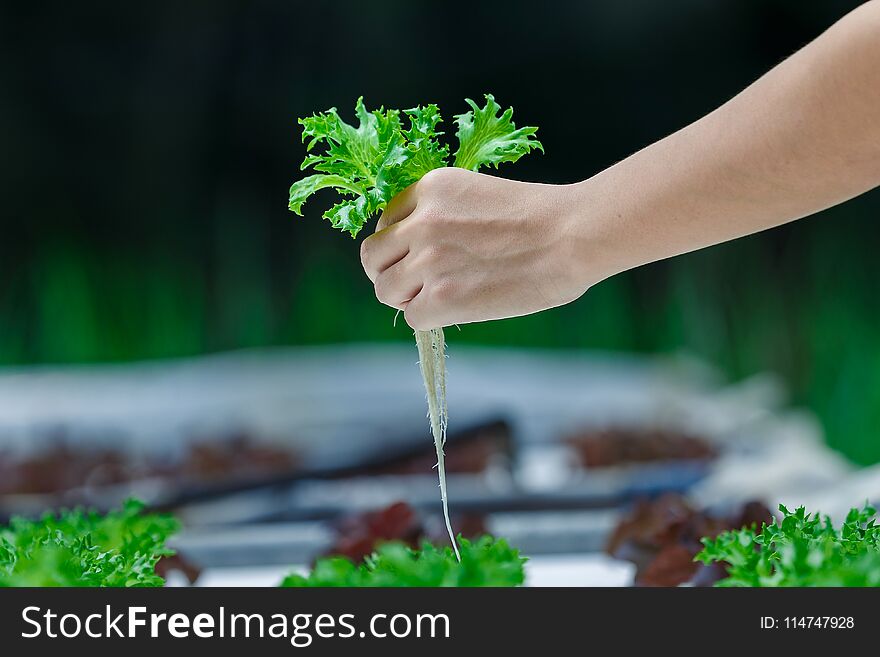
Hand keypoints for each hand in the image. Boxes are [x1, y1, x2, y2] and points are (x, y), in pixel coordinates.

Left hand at [359, 167, 592, 329]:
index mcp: (430, 189)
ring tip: (435, 299)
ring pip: (385, 290)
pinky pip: (412, 317)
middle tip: (414, 284)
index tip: (415, 257)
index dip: (398, 244)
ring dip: (405, 298)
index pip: (386, 222)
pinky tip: (455, 311)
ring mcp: (428, 260)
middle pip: (373, 256)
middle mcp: (421, 222)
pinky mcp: (441, 298)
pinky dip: (429, 318)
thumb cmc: (542, 218)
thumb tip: (422, 248)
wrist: (572, 236)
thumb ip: (443, 215)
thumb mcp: (478, 195)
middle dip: (389, 272)